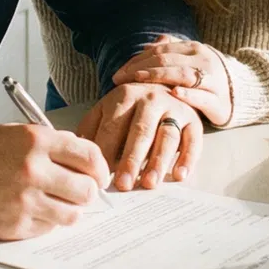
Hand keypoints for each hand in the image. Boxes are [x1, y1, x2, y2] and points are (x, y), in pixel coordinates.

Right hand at [0, 123, 109, 240]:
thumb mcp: (13, 134)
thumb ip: (50, 144)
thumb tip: (83, 162)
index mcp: (36, 140)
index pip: (89, 156)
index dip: (99, 168)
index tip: (98, 175)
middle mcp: (34, 170)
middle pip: (87, 189)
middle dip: (87, 191)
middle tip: (79, 191)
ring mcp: (25, 201)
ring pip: (73, 214)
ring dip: (69, 209)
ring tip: (56, 202)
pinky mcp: (15, 226)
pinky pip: (49, 228)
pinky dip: (47, 221)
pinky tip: (32, 210)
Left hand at [76, 83, 201, 190]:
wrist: (164, 83)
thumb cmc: (130, 106)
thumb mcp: (106, 108)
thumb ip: (91, 128)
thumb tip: (75, 153)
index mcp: (125, 96)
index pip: (113, 127)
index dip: (106, 152)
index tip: (99, 176)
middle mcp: (152, 99)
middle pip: (141, 132)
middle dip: (131, 159)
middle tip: (124, 185)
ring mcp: (175, 108)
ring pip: (167, 136)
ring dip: (158, 161)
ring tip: (149, 183)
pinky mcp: (194, 120)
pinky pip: (193, 140)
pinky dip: (188, 158)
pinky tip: (180, 175)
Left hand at [114, 35, 232, 126]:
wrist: (244, 93)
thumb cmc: (209, 78)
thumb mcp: (191, 60)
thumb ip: (171, 51)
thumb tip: (148, 46)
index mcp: (193, 48)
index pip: (160, 50)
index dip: (137, 60)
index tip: (118, 72)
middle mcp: (203, 60)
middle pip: (167, 60)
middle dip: (140, 69)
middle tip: (119, 79)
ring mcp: (213, 79)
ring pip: (182, 74)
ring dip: (157, 77)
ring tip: (138, 81)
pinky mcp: (219, 101)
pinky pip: (202, 96)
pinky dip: (187, 94)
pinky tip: (173, 94)